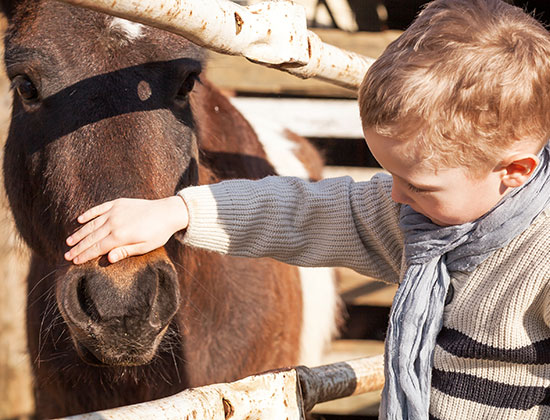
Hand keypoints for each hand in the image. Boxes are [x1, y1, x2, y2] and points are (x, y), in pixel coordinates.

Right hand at [64, 196, 188, 264]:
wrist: (167, 212)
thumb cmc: (158, 233)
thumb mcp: (145, 247)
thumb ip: (125, 252)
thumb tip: (108, 259)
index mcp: (120, 236)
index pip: (97, 248)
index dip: (85, 255)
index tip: (74, 261)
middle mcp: (114, 223)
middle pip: (91, 237)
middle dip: (78, 247)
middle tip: (66, 255)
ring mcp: (114, 211)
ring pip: (92, 224)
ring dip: (79, 233)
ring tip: (69, 241)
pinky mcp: (117, 203)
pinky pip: (99, 209)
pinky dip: (89, 214)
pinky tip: (79, 219)